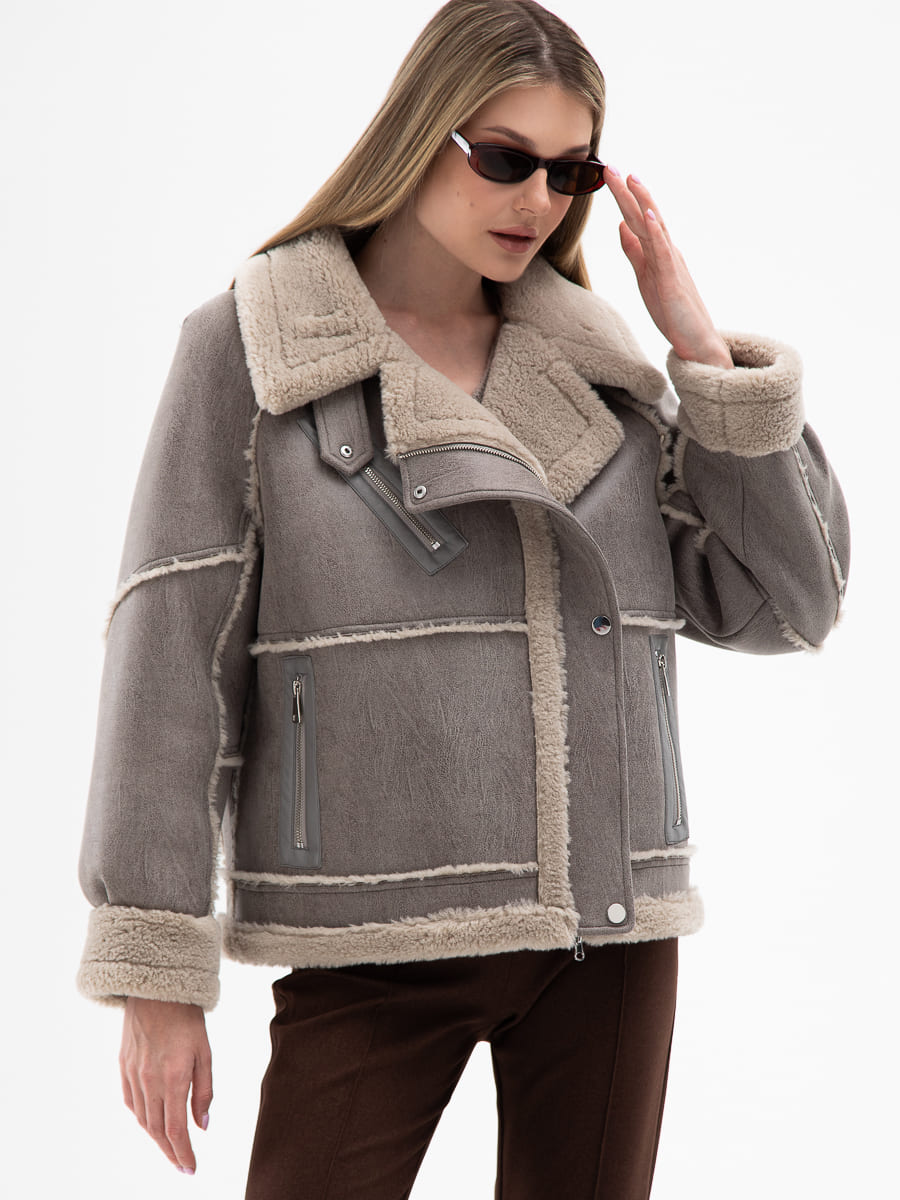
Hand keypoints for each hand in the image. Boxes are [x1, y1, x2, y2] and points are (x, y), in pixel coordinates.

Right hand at [120, 997, 212, 1174]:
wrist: (156, 989)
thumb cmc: (187, 1018)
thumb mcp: (204, 1052)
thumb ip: (204, 1091)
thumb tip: (203, 1125)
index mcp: (172, 1078)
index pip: (175, 1129)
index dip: (183, 1152)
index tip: (191, 1168)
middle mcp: (148, 1081)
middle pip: (157, 1129)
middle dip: (170, 1151)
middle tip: (182, 1164)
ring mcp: (132, 1074)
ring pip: (142, 1118)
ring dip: (156, 1137)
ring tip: (170, 1147)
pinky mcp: (123, 1066)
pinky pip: (130, 1102)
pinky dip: (141, 1117)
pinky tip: (150, 1122)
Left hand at [604, 166, 732, 368]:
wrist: (697, 342)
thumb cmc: (673, 311)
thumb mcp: (646, 276)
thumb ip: (635, 252)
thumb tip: (621, 227)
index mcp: (658, 252)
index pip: (639, 218)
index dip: (624, 197)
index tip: (610, 173)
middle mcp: (667, 252)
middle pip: (645, 216)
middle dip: (627, 192)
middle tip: (611, 167)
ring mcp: (671, 265)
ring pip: (654, 227)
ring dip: (642, 202)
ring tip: (630, 178)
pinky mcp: (672, 282)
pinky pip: (662, 253)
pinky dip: (655, 232)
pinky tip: (647, 215)